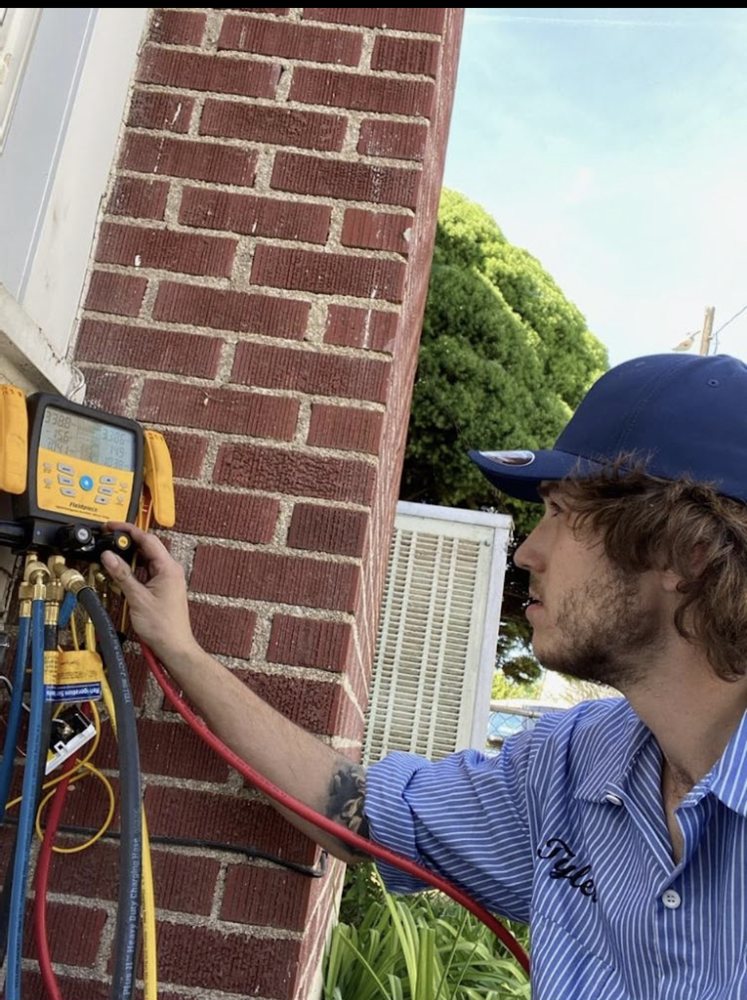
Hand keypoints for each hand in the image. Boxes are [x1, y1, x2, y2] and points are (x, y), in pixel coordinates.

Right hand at [100, 522, 198, 664]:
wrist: (173, 646)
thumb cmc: (162, 626)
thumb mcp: (137, 598)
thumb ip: (122, 575)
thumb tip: (109, 556)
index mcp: (168, 567)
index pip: (147, 539)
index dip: (128, 530)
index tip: (112, 527)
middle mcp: (170, 570)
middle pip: (146, 547)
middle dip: (126, 543)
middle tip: (107, 540)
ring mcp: (167, 578)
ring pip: (145, 560)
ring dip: (128, 558)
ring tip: (110, 557)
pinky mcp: (163, 587)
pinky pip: (146, 572)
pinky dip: (133, 571)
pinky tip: (120, 575)